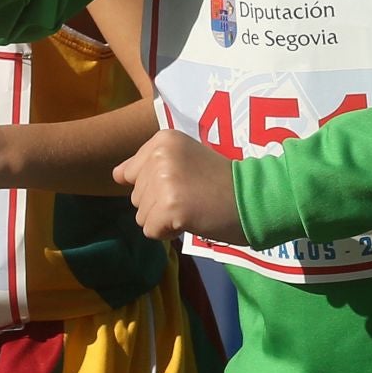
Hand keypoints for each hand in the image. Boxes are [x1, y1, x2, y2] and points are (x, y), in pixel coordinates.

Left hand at [113, 130, 245, 244]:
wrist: (255, 197)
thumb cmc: (222, 181)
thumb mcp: (183, 160)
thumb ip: (148, 165)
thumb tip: (115, 175)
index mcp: (163, 139)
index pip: (131, 173)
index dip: (156, 185)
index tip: (185, 181)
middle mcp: (159, 155)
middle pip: (136, 196)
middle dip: (159, 203)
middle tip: (193, 196)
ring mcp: (164, 181)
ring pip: (141, 216)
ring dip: (164, 219)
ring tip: (193, 207)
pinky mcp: (170, 208)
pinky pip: (151, 231)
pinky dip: (169, 233)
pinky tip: (192, 219)